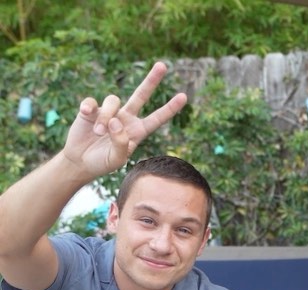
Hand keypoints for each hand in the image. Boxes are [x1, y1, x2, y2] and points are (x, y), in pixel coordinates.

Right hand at [62, 61, 186, 178]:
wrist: (80, 161)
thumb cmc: (102, 163)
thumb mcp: (116, 160)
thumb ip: (120, 143)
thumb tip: (115, 121)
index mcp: (137, 132)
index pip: (157, 119)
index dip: (169, 108)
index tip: (184, 97)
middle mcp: (126, 119)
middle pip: (141, 95)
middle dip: (152, 81)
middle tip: (163, 65)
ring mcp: (109, 112)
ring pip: (113, 101)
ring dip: (104, 117)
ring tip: (98, 134)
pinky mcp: (91, 109)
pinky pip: (92, 102)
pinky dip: (89, 108)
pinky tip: (85, 115)